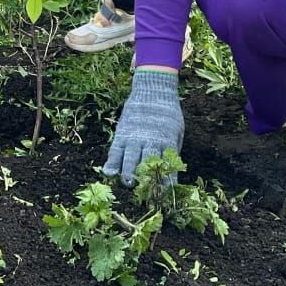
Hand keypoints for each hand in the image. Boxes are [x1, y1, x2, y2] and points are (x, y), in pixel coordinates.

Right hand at [101, 69, 183, 184]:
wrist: (153, 89)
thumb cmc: (167, 113)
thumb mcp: (176, 131)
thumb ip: (171, 150)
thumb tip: (170, 171)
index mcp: (167, 142)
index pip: (168, 167)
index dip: (166, 183)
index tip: (165, 197)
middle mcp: (150, 141)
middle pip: (146, 165)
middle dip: (146, 181)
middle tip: (145, 192)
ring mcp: (134, 137)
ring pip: (129, 160)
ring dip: (128, 174)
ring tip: (128, 184)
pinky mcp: (122, 134)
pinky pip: (115, 151)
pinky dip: (111, 162)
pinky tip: (109, 173)